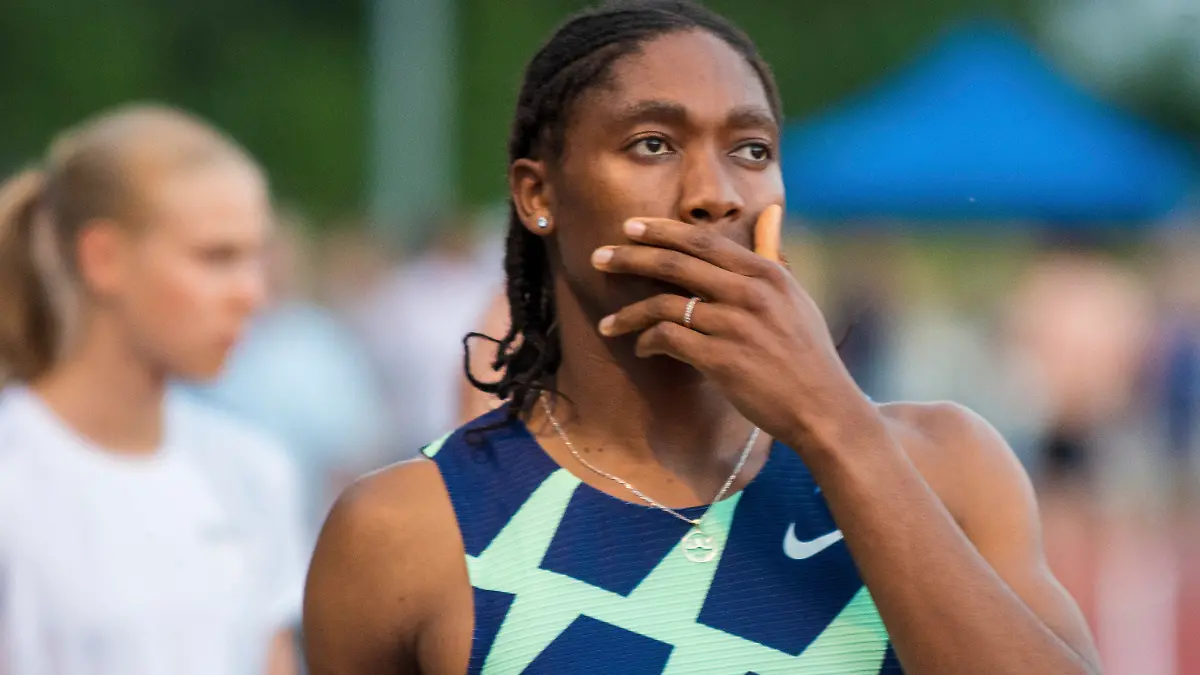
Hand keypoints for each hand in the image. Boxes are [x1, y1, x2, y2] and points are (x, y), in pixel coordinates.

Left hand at [593, 207, 880, 451]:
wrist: (822, 406)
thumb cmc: (806, 352)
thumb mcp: (794, 294)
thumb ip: (772, 252)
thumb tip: (770, 211)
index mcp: (766, 272)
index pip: (702, 240)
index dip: (661, 231)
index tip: (629, 227)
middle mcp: (749, 292)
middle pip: (675, 263)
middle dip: (630, 257)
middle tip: (599, 257)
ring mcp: (733, 325)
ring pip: (664, 304)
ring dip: (629, 313)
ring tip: (608, 324)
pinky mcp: (720, 359)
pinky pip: (668, 339)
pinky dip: (648, 341)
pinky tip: (641, 347)